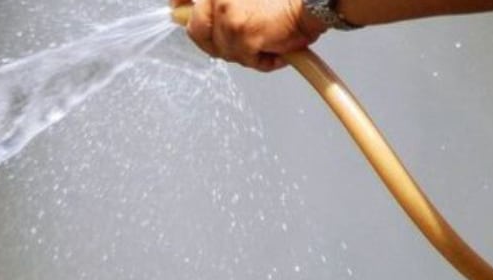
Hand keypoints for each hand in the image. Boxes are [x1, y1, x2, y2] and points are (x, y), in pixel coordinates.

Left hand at [171, 0, 327, 71]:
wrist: (316, 0)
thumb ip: (222, 1)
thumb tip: (187, 8)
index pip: (184, 0)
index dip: (180, 6)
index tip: (176, 10)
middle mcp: (219, 0)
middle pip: (197, 30)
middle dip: (215, 41)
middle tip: (238, 39)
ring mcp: (228, 17)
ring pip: (223, 49)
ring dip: (243, 51)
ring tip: (267, 39)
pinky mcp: (243, 35)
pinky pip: (245, 59)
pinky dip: (263, 60)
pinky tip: (276, 48)